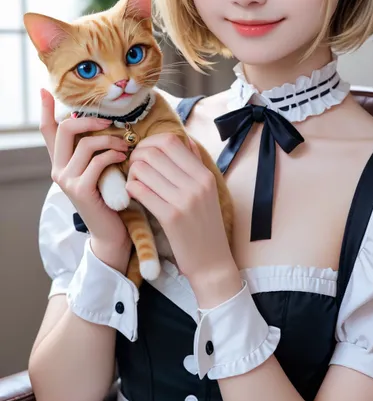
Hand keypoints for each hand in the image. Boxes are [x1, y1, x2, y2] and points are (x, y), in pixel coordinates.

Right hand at [40, 89, 131, 267]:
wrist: (110, 231)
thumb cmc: (109, 196)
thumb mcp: (100, 169)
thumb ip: (97, 150)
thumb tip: (105, 123)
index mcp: (61, 161)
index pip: (48, 130)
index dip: (45, 109)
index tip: (45, 90)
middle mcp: (57, 169)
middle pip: (65, 129)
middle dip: (90, 120)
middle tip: (110, 122)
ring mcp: (66, 179)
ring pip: (86, 144)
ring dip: (111, 140)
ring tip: (125, 145)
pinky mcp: (79, 189)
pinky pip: (97, 161)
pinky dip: (114, 155)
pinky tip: (124, 157)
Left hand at [126, 133, 240, 303]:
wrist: (212, 262)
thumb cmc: (206, 225)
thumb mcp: (208, 191)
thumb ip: (196, 164)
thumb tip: (184, 138)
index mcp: (205, 175)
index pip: (171, 141)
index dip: (151, 142)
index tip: (145, 152)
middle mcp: (197, 184)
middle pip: (154, 152)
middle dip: (137, 156)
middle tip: (134, 167)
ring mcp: (184, 200)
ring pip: (143, 170)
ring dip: (132, 173)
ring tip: (134, 182)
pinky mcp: (170, 217)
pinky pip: (141, 191)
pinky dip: (131, 188)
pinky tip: (134, 194)